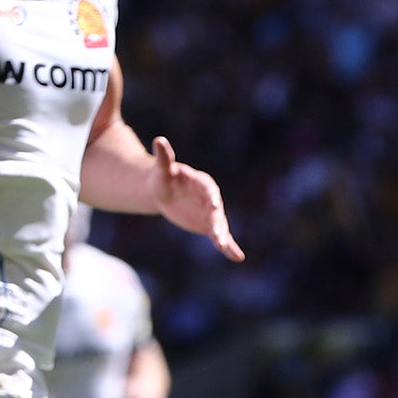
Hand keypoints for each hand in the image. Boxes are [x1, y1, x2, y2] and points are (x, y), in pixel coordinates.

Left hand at [148, 136, 242, 261]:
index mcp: (202, 183)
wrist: (165, 192)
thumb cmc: (163, 178)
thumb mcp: (162, 170)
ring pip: (220, 226)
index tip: (214, 206)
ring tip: (225, 248)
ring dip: (223, 238)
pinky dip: (229, 247)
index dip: (211, 197)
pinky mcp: (209, 226)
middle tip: (217, 235)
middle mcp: (211, 198)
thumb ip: (163, 158)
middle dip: (217, 223)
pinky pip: (221, 237)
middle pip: (216, 211)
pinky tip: (238, 257)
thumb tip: (159, 140)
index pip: (209, 190)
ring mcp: (211, 213)